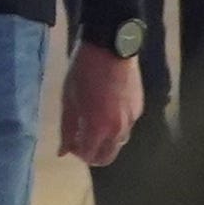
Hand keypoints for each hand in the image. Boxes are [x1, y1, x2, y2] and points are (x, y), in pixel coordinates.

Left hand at [61, 44, 147, 166]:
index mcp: (99, 127)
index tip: (69, 142)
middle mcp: (119, 129)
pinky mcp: (139, 108)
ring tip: (92, 125)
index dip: (77, 152)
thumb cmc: (83, 71)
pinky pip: (127, 127)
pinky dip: (115, 128)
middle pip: (108, 157)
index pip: (89, 156)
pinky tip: (106, 113)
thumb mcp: (69, 99)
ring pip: (119, 143)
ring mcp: (132, 119)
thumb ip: (67, 129)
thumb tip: (63, 152)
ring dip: (105, 142)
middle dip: (92, 154)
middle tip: (80, 140)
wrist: (111, 48)